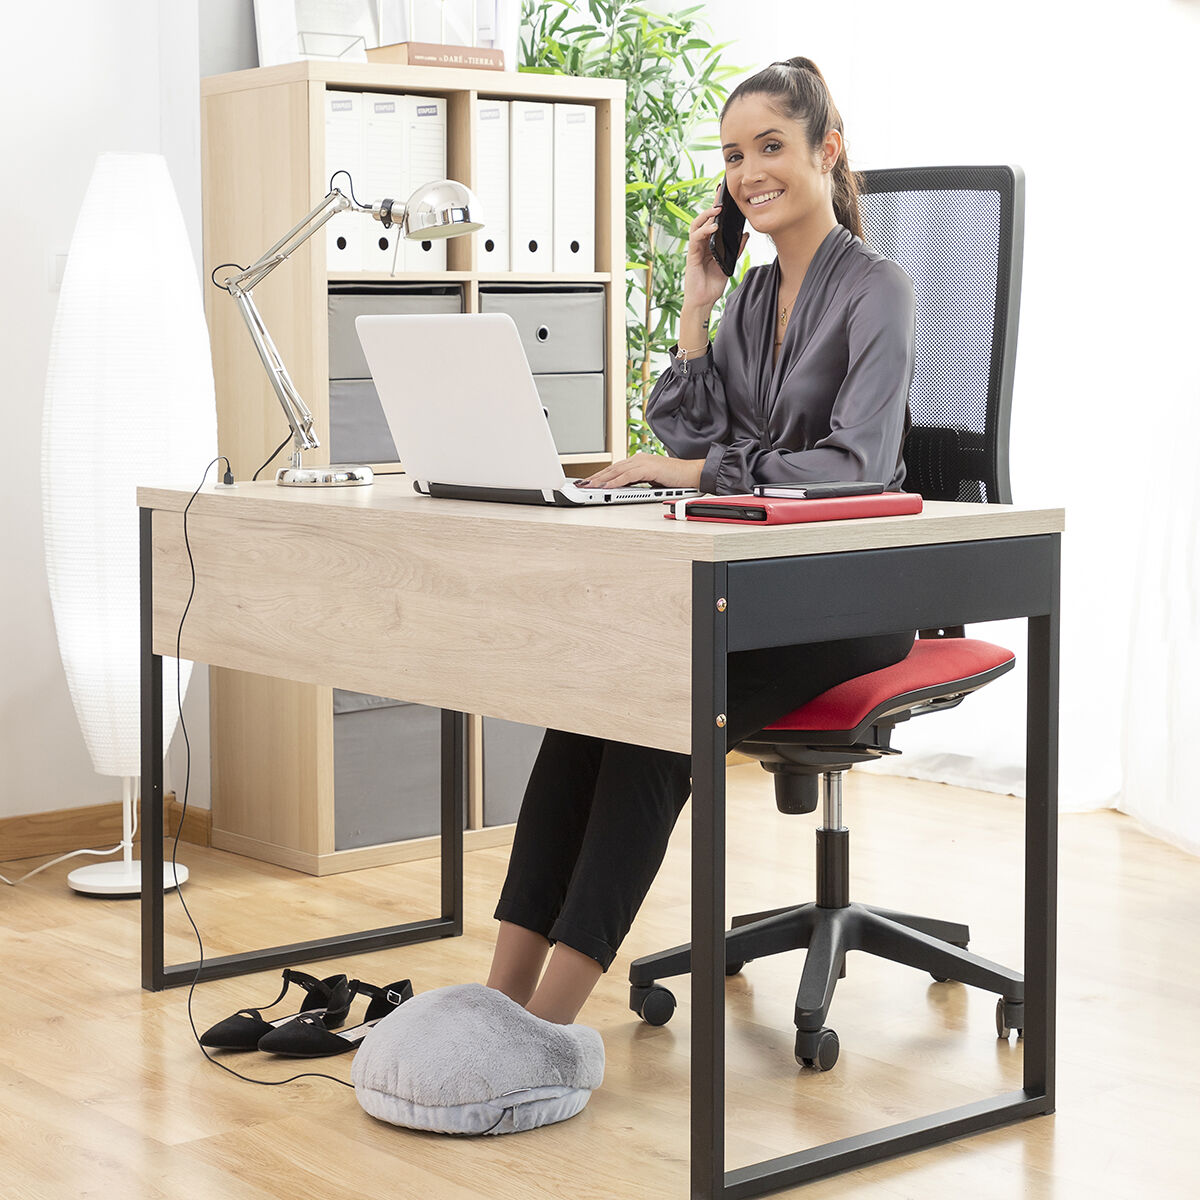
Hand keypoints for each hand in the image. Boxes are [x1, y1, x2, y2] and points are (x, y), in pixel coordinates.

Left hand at [579, 453, 704, 489]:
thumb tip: (622, 489)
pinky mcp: (649, 468)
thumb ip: (637, 482)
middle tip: (582, 484)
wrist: (692, 474)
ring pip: (617, 471)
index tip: (588, 482)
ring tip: (589, 486)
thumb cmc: (675, 479)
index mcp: (638, 460)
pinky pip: (628, 476)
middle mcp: (639, 458)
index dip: (600, 475)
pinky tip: (607, 487)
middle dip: (596, 476)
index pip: (615, 468)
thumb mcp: (651, 481)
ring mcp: (644, 462)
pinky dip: (616, 482)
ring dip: (602, 479)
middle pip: (612, 468)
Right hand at [682, 189, 749, 315]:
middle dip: (711, 207)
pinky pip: (695, 239)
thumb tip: (745, 234)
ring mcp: (695, 249)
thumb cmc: (712, 285)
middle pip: (703, 220)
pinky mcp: (692, 256)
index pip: (712, 223)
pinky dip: (703, 231)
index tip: (725, 196)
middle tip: (721, 196)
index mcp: (709, 245)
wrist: (703, 302)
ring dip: (706, 216)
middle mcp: (700, 245)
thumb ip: (736, 249)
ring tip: (717, 210)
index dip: (717, 209)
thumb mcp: (729, 264)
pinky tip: (713, 228)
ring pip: (696, 226)